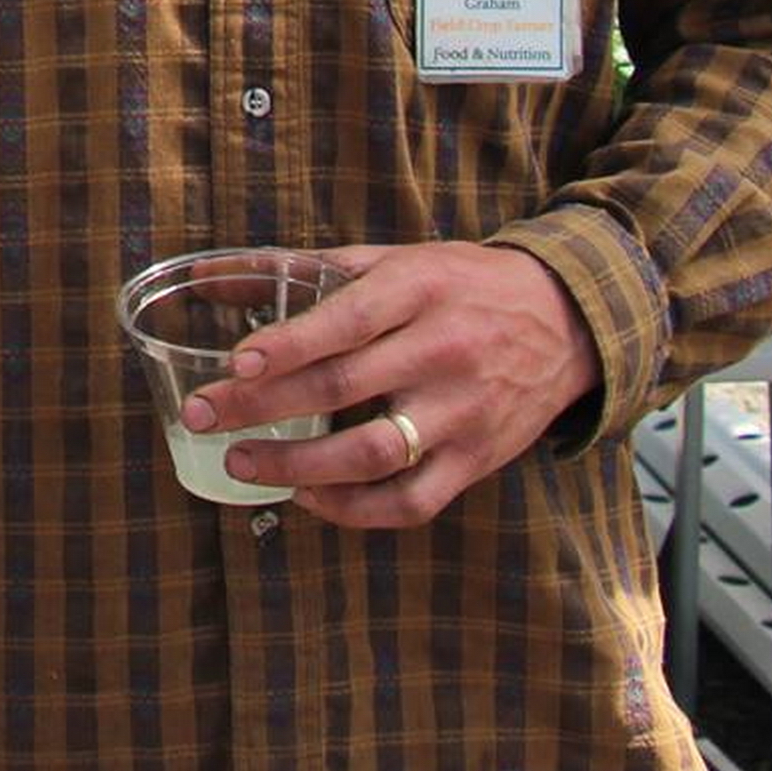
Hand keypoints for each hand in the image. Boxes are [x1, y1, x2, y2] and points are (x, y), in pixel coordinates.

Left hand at [179, 241, 599, 527]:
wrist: (568, 321)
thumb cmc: (461, 286)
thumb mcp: (396, 261)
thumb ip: (306, 269)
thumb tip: (210, 275)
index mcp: (419, 291)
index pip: (346, 320)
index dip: (288, 345)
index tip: (234, 363)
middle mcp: (442, 351)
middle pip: (343, 386)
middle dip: (262, 407)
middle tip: (203, 417)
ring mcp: (462, 412)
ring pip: (373, 453)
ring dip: (299, 466)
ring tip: (243, 464)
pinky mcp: (477, 461)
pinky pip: (411, 501)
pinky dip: (354, 509)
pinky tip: (310, 497)